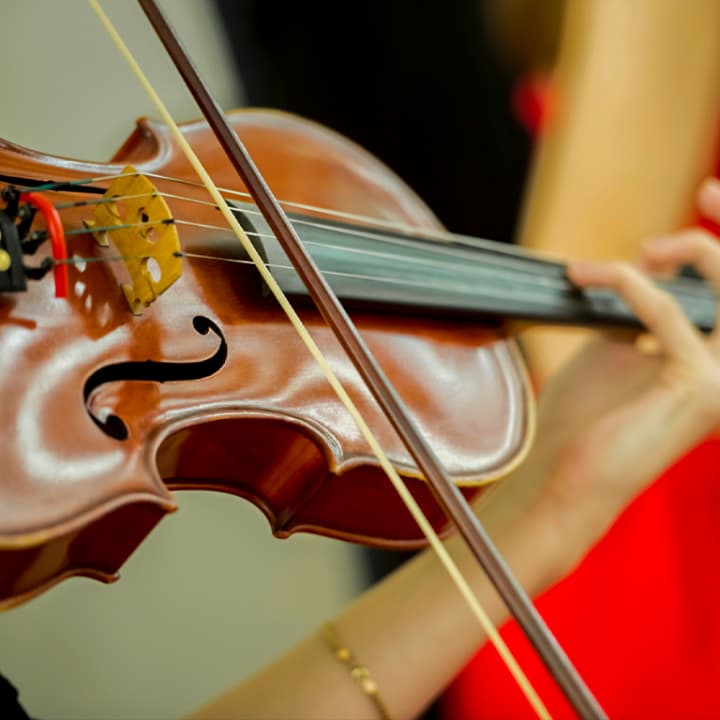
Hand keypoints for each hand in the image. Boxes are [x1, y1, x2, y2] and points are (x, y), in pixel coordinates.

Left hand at [506, 178, 719, 578]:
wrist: (567, 472)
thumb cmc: (585, 416)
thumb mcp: (617, 345)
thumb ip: (641, 306)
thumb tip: (650, 259)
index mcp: (718, 361)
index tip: (708, 195)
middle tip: (703, 194)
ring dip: (686, 251)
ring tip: (638, 250)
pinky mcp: (698, 389)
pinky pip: (667, 312)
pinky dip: (629, 285)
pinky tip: (590, 277)